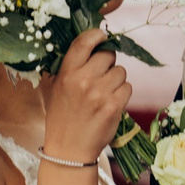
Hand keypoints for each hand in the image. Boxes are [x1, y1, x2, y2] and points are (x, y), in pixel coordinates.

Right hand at [40, 27, 131, 164]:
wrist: (69, 150)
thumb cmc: (62, 117)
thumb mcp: (57, 89)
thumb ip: (72, 67)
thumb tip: (92, 46)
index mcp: (66, 74)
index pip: (84, 42)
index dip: (96, 35)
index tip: (102, 36)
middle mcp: (83, 80)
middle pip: (108, 55)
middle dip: (108, 63)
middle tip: (101, 76)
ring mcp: (100, 93)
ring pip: (121, 72)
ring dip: (116, 80)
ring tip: (104, 93)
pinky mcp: (114, 106)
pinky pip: (127, 88)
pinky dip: (122, 94)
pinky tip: (110, 103)